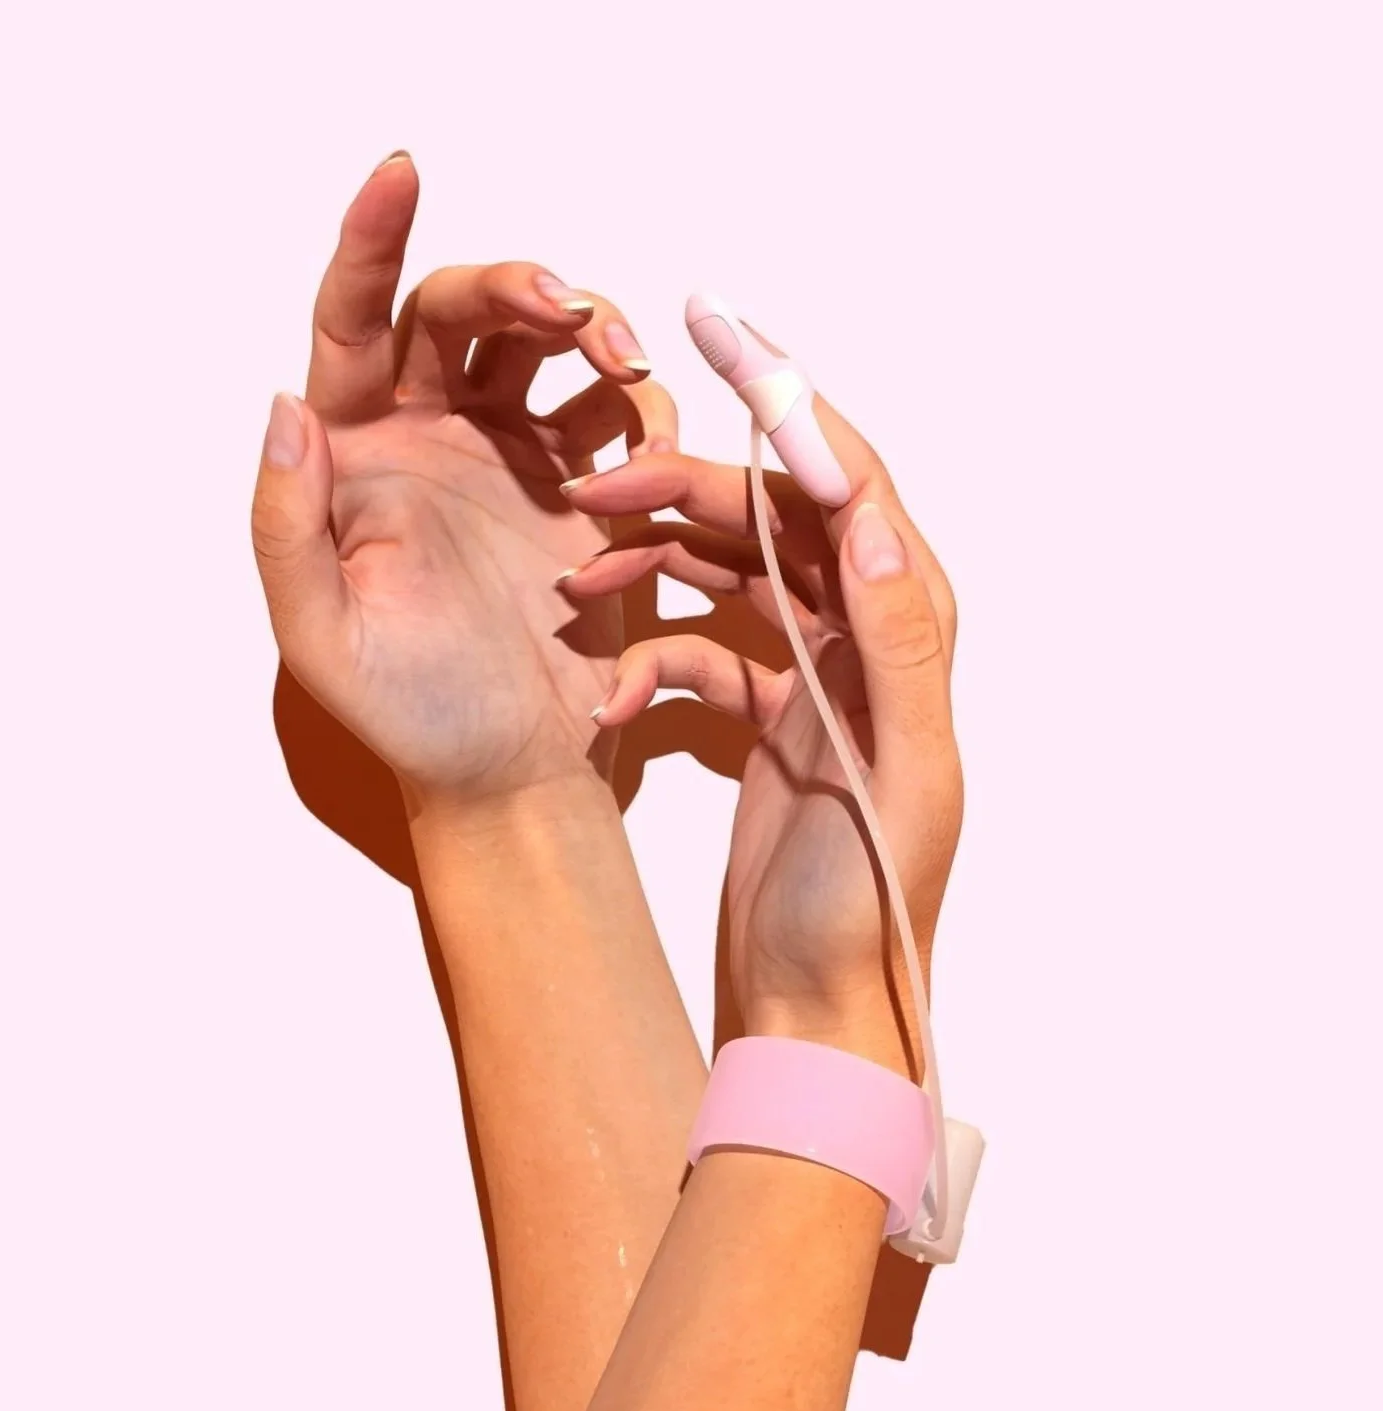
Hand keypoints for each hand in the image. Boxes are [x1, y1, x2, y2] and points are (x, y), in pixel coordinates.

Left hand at [251, 151, 676, 813]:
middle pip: (465, 314)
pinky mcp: (580, 491)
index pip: (352, 325)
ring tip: (626, 365)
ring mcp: (510, 460)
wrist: (515, 773)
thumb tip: (284, 405)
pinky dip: (637, 414)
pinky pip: (613, 417)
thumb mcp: (325, 635)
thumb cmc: (414, 718)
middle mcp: (431, 440)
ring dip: (592, 334)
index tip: (397, 174)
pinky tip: (644, 455)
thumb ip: (289, 521)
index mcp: (356, 459)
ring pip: (547, 350)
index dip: (368, 243)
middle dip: (520, 288)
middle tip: (574, 314)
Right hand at [558, 393, 961, 1066]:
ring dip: (651, 565)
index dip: (787, 404)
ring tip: (576, 577)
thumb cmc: (861, 905)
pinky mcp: (765, 709)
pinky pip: (695, 647)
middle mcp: (864, 632)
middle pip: (770, 518)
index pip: (851, 484)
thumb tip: (873, 518)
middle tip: (596, 490)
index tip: (719, 335)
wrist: (814, 1000)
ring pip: (724, 572)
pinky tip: (605, 696)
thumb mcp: (897, 777)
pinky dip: (646, 657)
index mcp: (908, 629)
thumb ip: (898, 646)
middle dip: (683, 488)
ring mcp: (811, 668)